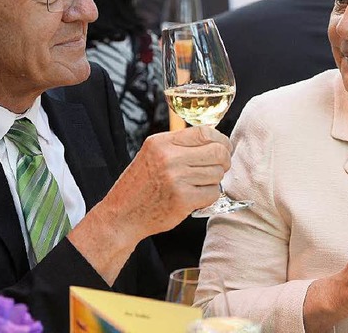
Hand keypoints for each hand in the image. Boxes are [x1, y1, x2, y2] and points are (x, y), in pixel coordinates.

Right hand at [111, 126, 232, 236]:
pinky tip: (196, 197)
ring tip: (199, 184)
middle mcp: (169, 158)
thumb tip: (214, 139)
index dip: (221, 140)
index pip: (205, 132)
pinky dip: (209, 196)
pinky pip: (213, 192)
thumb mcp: (152, 154)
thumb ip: (179, 145)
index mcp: (161, 142)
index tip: (223, 147)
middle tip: (220, 167)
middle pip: (217, 151)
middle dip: (224, 160)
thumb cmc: (141, 185)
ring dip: (214, 180)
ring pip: (217, 173)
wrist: (122, 215)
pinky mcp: (183, 200)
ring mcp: (176, 179)